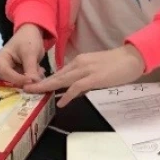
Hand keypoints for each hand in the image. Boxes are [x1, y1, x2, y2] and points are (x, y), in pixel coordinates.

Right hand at [0, 24, 46, 86]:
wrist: (32, 33)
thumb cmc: (28, 39)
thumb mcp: (30, 53)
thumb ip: (31, 69)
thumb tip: (34, 84)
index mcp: (0, 59)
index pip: (6, 73)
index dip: (18, 79)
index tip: (32, 81)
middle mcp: (1, 67)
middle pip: (10, 80)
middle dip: (25, 81)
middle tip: (38, 79)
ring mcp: (9, 71)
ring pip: (18, 82)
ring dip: (30, 80)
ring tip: (40, 72)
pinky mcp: (17, 73)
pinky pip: (23, 80)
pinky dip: (32, 78)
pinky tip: (40, 71)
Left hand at [25, 45, 146, 106]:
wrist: (132, 57)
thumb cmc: (117, 65)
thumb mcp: (96, 70)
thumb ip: (84, 80)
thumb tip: (74, 92)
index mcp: (79, 62)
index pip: (59, 73)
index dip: (46, 81)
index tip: (35, 87)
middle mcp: (79, 64)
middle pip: (56, 76)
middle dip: (40, 83)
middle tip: (26, 89)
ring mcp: (86, 70)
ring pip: (62, 80)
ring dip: (47, 87)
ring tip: (35, 94)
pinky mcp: (94, 78)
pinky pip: (77, 87)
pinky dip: (67, 95)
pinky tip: (61, 102)